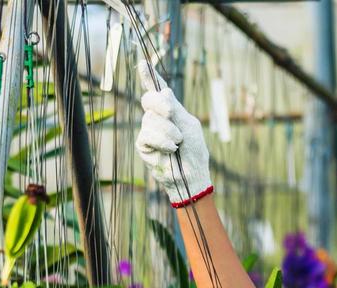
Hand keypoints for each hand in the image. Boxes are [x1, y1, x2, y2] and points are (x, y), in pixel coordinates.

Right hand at [134, 60, 211, 206]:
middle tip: (172, 115)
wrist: (191, 175)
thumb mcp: (189, 124)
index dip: (149, 76)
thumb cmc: (194, 150)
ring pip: (150, 118)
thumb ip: (175, 108)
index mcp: (171, 110)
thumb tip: (163, 91)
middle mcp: (157, 117)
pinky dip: (161, 141)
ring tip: (177, 143)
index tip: (142, 63)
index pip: (159, 90)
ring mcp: (148, 130)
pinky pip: (146, 134)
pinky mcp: (143, 145)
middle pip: (149, 98)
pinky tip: (170, 150)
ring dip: (168, 130)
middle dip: (161, 104)